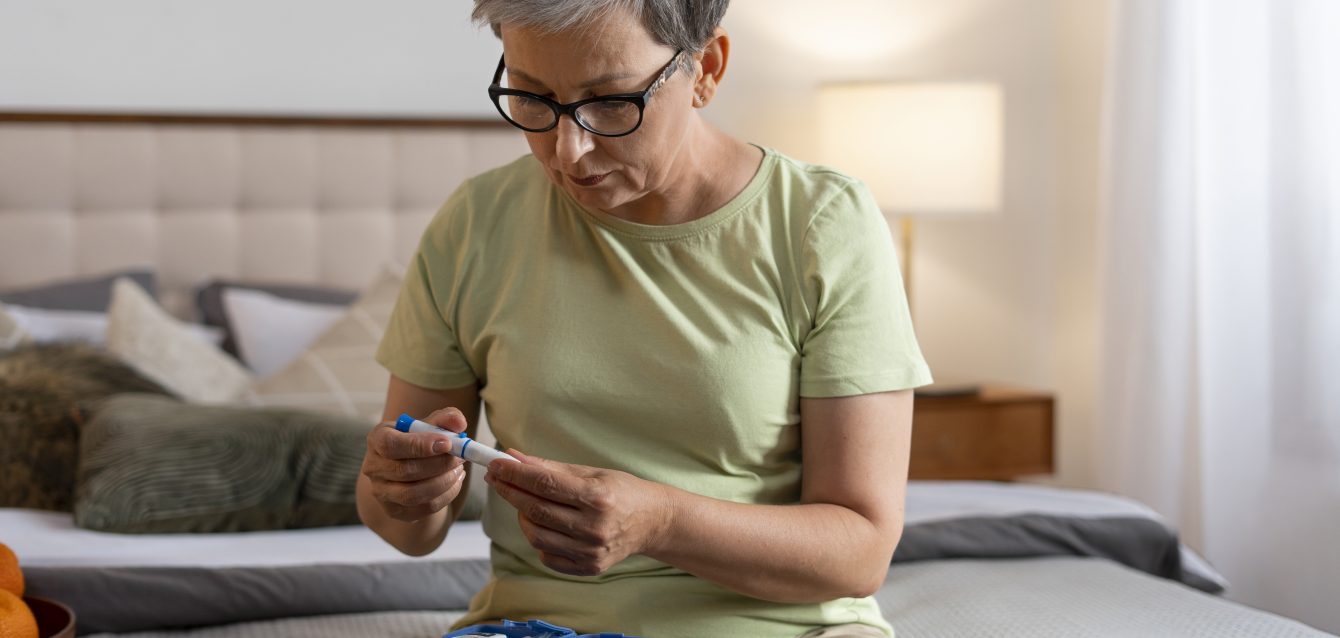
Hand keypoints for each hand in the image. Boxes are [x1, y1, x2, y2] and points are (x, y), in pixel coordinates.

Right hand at [361, 408, 467, 522]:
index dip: (420, 445)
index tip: (447, 443)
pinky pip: (424, 508)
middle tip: (460, 457)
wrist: (411, 468)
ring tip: (458, 470)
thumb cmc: (420, 442)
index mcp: (377, 439)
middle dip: (439, 464)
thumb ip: (445, 419)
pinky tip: (454, 482)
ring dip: (443, 482)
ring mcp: (381, 491)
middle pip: (405, 471)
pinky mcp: (394, 510)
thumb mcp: (430, 425)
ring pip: (413, 494)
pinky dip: (446, 496)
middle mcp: (373, 466)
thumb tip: (458, 422)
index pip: (390, 444)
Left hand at [484, 451, 673, 575]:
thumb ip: (551, 467)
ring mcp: (591, 551)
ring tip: (526, 503)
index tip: (496, 464)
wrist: (653, 522)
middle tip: (497, 478)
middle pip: (536, 510)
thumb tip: (513, 457)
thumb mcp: (591, 472)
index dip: (515, 474)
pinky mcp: (588, 568)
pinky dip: (538, 538)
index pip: (545, 483)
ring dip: (523, 516)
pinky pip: (547, 555)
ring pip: (536, 536)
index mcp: (597, 497)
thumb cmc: (621, 491)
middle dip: (510, 491)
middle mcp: (594, 527)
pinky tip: (544, 525)